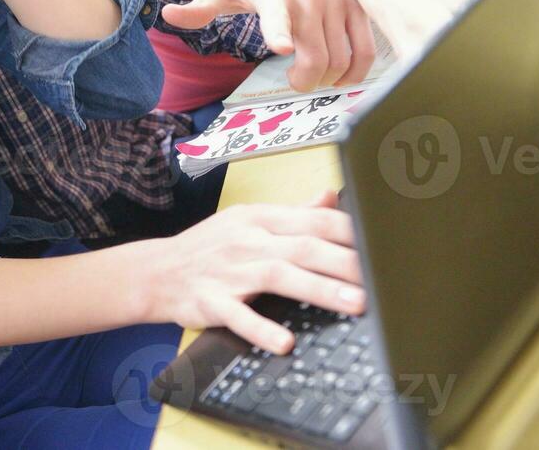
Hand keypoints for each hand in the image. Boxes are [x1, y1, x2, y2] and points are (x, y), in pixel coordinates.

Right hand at [141, 189, 364, 352]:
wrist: (155, 271)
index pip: (314, 220)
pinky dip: (261, 329)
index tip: (383, 246)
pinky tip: (285, 341)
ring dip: (320, 289)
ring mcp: (228, 271)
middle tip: (383, 278)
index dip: (351, 231)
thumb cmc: (209, 247)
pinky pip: (238, 316)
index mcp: (259, 218)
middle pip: (303, 247)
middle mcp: (246, 240)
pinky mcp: (210, 301)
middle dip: (346, 262)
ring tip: (356, 304)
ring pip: (279, 276)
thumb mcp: (248, 221)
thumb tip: (332, 197)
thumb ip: (293, 214)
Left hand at [162, 0, 375, 91]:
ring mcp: (334, 3)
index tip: (282, 47)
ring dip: (329, 80)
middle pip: (316, 55)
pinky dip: (356, 72)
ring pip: (341, 58)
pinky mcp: (355, 8)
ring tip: (314, 77)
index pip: (276, 14)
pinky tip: (342, 77)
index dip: (279, 31)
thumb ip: (200, 8)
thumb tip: (166, 16)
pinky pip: (365, 50)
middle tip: (294, 82)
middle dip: (306, 80)